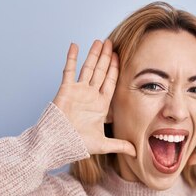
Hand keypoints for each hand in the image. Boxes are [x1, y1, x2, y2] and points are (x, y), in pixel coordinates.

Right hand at [52, 39, 135, 156]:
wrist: (58, 143)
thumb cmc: (78, 144)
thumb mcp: (103, 144)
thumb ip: (120, 145)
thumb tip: (136, 153)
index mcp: (100, 105)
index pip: (110, 83)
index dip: (115, 70)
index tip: (120, 57)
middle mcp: (90, 95)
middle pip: (100, 72)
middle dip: (106, 57)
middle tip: (111, 42)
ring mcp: (78, 91)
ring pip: (87, 68)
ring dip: (93, 54)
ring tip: (99, 41)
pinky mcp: (65, 89)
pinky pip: (68, 70)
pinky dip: (71, 58)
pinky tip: (75, 45)